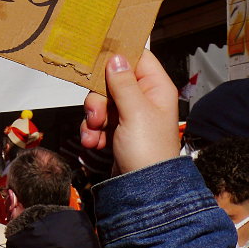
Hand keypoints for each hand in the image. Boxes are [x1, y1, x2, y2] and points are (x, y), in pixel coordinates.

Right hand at [80, 50, 179, 173]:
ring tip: (96, 132)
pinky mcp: (117, 129)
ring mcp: (130, 114)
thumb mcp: (135, 112)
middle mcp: (143, 98)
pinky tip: (94, 142)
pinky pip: (98, 119)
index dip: (118, 55)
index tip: (97, 55)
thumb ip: (123, 82)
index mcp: (156, 87)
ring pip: (101, 99)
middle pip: (112, 79)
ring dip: (93, 115)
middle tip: (98, 114)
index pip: (138, 57)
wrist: (142, 191)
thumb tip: (116, 57)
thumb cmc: (148, 151)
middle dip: (99, 97)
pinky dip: (92, 129)